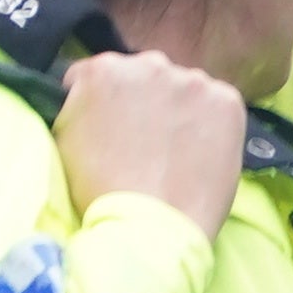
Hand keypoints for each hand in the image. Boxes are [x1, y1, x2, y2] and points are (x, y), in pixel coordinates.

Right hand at [54, 51, 245, 239]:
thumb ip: (77, 106)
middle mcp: (149, 63)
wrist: (150, 228)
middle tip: (144, 143)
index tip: (109, 129)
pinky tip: (200, 154)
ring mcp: (193, 81)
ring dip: (179, 111)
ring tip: (175, 153)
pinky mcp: (227, 102)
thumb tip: (85, 99)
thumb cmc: (99, 192)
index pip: (100, 77)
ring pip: (184, 91)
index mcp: (103, 69)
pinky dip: (211, 125)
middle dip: (143, 102)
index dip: (102, 106)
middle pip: (145, 78)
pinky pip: (217, 106)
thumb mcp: (64, 140)